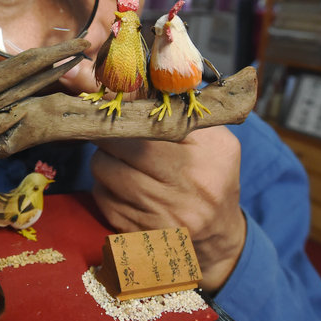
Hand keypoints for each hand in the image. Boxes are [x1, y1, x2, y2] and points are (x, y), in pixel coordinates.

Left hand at [91, 126, 245, 291]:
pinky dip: (104, 186)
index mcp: (207, 154)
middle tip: (111, 132)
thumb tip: (126, 88)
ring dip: (103, 160)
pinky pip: (102, 197)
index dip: (122, 116)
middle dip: (106, 135)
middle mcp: (187, 187)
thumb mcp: (209, 138)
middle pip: (117, 146)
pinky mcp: (140, 233)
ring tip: (120, 160)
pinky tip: (122, 186)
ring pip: (103, 171)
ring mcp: (163, 215)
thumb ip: (173, 110)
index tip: (113, 110)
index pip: (147, 125)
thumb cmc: (210, 174)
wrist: (218, 233)